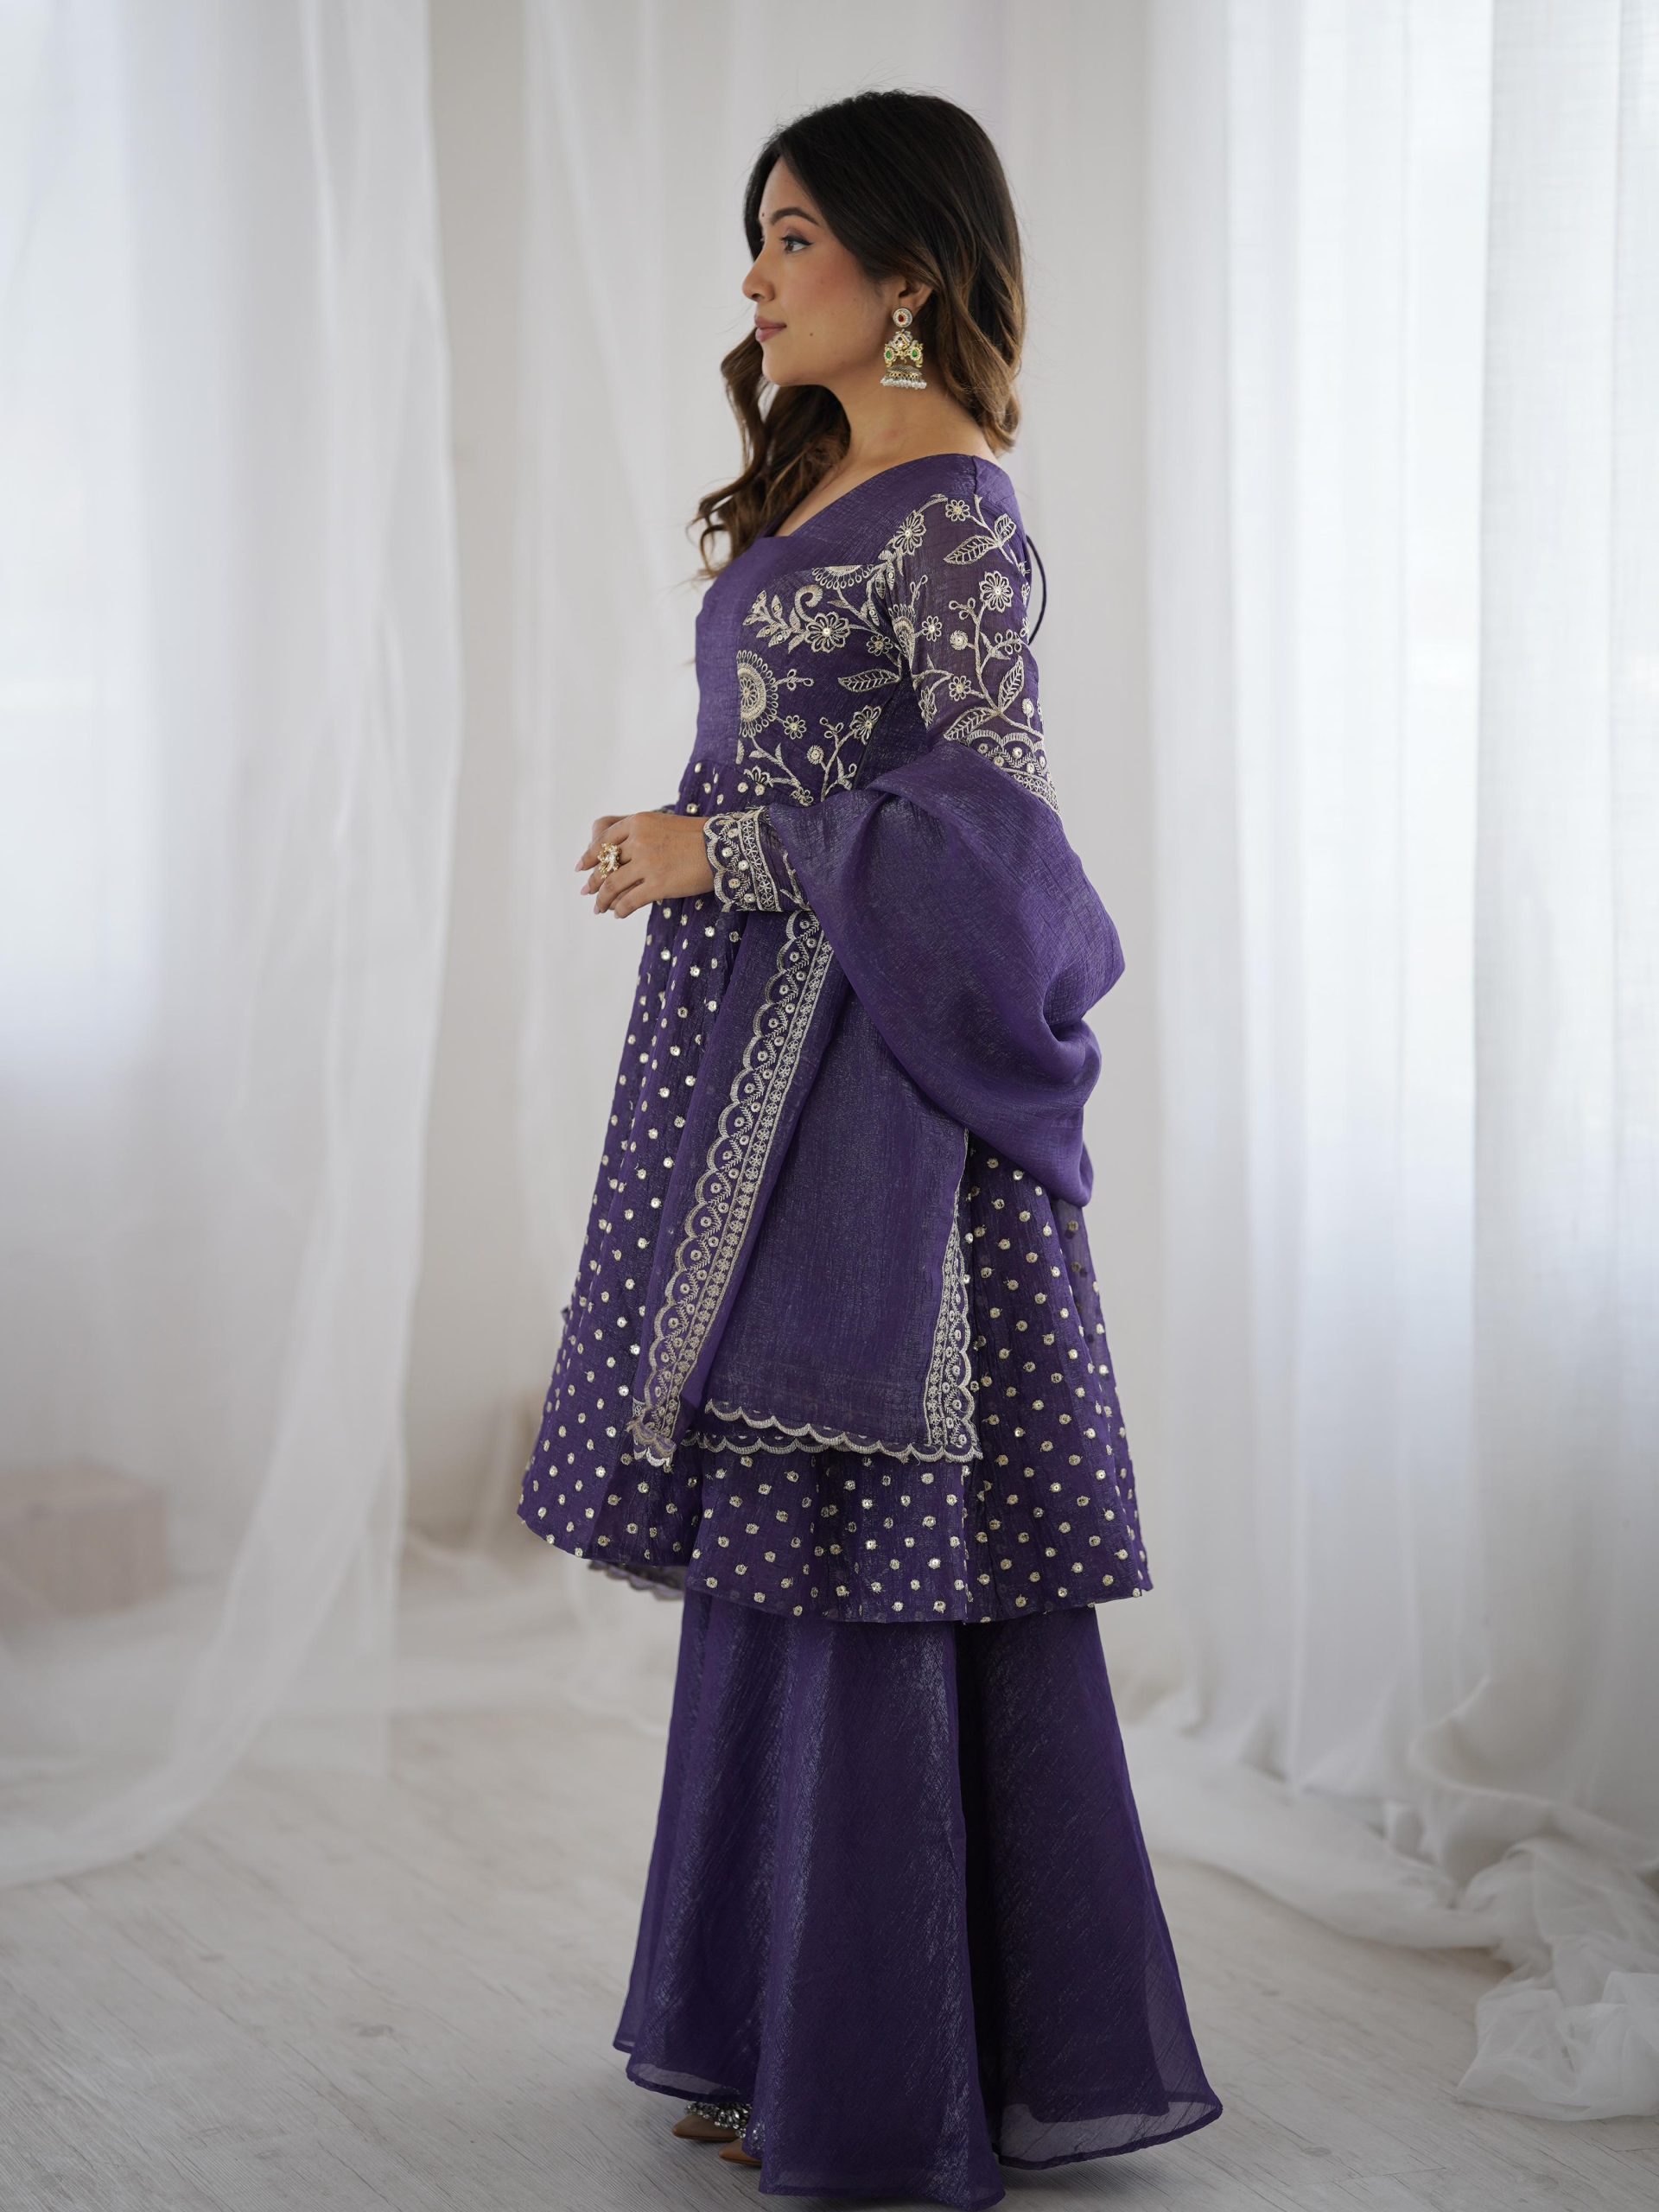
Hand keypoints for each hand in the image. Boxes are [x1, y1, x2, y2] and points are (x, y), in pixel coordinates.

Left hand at [578, 810, 715, 917]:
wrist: (724, 847)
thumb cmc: (696, 835)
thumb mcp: (662, 822)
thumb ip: (638, 831)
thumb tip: (616, 850)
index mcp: (638, 822)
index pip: (603, 840)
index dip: (589, 855)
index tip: (581, 866)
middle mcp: (638, 841)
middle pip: (606, 864)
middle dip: (593, 881)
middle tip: (587, 892)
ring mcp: (647, 864)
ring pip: (613, 885)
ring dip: (603, 900)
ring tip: (600, 909)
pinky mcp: (658, 885)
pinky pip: (629, 900)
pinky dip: (621, 909)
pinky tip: (618, 914)